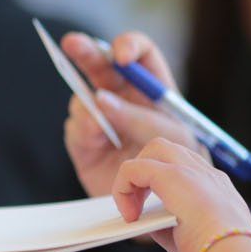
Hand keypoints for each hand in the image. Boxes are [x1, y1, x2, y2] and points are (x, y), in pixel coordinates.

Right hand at [60, 31, 199, 197]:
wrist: (161, 208)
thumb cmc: (179, 167)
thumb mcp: (171, 136)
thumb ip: (138, 116)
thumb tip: (99, 99)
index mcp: (151, 88)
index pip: (139, 54)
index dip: (128, 46)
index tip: (121, 57)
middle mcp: (124, 98)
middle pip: (101, 64)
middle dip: (86, 51)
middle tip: (71, 44)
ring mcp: (101, 119)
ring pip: (83, 96)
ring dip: (89, 106)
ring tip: (104, 131)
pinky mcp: (84, 142)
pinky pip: (75, 126)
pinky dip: (84, 131)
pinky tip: (98, 144)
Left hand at [113, 138, 250, 251]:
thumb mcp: (193, 244)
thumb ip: (172, 230)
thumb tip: (152, 224)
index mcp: (219, 193)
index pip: (187, 172)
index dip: (163, 184)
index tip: (148, 214)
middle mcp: (210, 176)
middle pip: (170, 152)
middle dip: (146, 171)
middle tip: (136, 206)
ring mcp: (194, 172)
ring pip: (155, 149)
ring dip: (135, 175)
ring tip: (129, 209)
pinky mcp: (174, 175)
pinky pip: (134, 168)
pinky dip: (123, 188)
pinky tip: (128, 215)